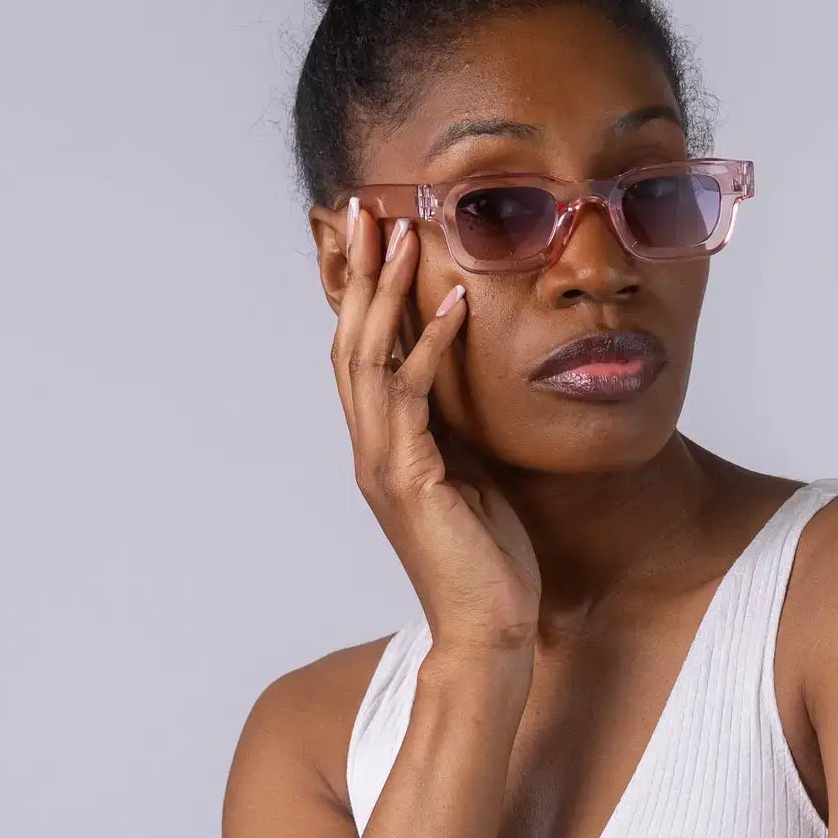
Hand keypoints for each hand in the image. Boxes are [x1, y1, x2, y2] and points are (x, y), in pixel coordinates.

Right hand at [328, 203, 540, 656]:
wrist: (489, 631)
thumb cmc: (487, 560)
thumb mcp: (472, 475)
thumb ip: (456, 428)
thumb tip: (465, 381)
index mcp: (383, 446)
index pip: (358, 351)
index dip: (356, 291)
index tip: (364, 232)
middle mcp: (371, 448)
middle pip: (348, 340)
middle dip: (355, 271)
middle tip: (361, 206)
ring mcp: (384, 463)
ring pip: (368, 358)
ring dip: (384, 291)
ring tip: (400, 231)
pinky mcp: (410, 479)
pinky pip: (412, 395)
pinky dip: (429, 343)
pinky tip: (452, 302)